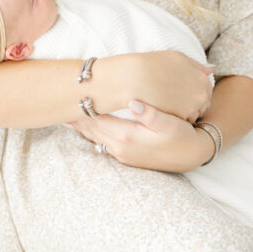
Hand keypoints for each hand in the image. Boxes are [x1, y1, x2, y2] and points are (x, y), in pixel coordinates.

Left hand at [68, 103, 213, 171]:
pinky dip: (93, 132)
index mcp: (126, 137)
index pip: (96, 120)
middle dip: (76, 117)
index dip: (82, 107)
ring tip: (68, 113)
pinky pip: (102, 141)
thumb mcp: (170, 124)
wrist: (192, 156)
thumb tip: (132, 101)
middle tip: (60, 101)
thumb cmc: (182, 137)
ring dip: (83, 125)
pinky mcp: (126, 155)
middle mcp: (120, 148)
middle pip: (91, 130)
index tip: (69, 95)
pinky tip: (89, 125)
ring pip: (95, 137)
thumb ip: (150, 113)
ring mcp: (122, 154)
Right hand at [99, 51, 213, 121]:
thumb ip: (196, 66)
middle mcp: (201, 95)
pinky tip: (165, 112)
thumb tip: (211, 69)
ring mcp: (191, 109)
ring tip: (169, 105)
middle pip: (202, 103)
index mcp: (202, 79)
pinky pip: (182, 121)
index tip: (182, 89)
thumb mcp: (178, 58)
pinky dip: (176, 119)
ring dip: (185, 111)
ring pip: (193, 114)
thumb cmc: (154, 65)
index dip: (193, 89)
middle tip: (175, 98)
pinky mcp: (179, 120)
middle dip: (192, 101)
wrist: (134, 79)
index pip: (205, 89)